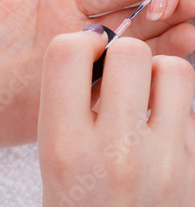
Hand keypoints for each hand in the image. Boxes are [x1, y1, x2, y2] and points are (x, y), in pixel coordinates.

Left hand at [0, 0, 194, 154]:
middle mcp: (71, 31)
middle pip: (137, 16)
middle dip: (172, 6)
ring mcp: (72, 68)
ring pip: (134, 54)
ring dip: (167, 41)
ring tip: (193, 29)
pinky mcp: (68, 102)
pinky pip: (113, 91)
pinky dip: (142, 83)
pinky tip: (166, 72)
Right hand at [38, 29, 194, 205]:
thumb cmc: (78, 201)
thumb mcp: (53, 153)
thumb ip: (67, 100)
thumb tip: (100, 49)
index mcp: (63, 146)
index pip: (67, 55)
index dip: (80, 43)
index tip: (87, 54)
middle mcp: (115, 153)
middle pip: (129, 53)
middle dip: (122, 55)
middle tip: (116, 75)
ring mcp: (165, 164)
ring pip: (174, 71)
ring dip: (158, 75)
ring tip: (144, 97)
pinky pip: (193, 109)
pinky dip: (176, 109)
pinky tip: (160, 131)